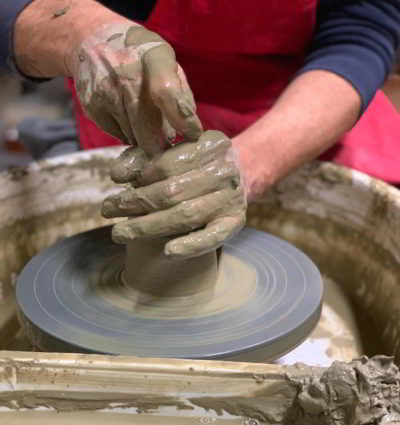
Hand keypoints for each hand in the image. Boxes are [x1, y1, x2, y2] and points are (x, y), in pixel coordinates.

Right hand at [72, 22, 201, 154]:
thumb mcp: (165, 61)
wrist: (89, 38)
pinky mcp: (92, 106)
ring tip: (146, 124)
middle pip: (148, 128)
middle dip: (162, 145)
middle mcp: (125, 73)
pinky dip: (127, 133)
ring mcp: (105, 91)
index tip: (192, 134)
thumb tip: (190, 128)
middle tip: (169, 147)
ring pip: (134, 137)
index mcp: (152, 57)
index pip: (166, 91)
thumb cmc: (139, 55)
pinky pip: (118, 135)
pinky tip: (126, 116)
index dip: (181, 118)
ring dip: (145, 139)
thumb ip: (181, 92)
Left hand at [101, 130, 246, 257]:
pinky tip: (168, 252)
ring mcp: (232, 199)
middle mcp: (224, 171)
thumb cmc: (196, 161)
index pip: (167, 164)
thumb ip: (143, 157)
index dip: (139, 175)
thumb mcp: (174, 148)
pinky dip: (190, 246)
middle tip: (108, 210)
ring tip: (120, 233)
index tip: (116, 183)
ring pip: (185, 215)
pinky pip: (212, 238)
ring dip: (148, 227)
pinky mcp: (234, 222)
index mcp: (210, 146)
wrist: (240, 172)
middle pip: (172, 192)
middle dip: (135, 203)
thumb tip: (117, 175)